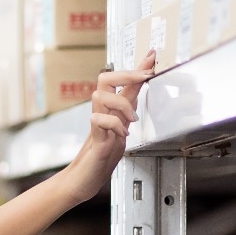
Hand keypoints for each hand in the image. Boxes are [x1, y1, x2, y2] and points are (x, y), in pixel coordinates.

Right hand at [60, 51, 155, 204]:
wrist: (83, 180)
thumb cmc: (101, 158)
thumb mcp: (122, 129)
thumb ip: (128, 110)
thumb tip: (139, 92)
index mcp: (111, 111)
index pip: (123, 83)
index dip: (138, 67)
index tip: (152, 54)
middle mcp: (102, 114)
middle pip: (105, 79)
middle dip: (126, 74)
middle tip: (144, 77)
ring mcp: (97, 125)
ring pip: (100, 96)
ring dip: (120, 104)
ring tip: (130, 120)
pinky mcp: (95, 140)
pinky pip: (98, 121)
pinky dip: (113, 125)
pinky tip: (122, 135)